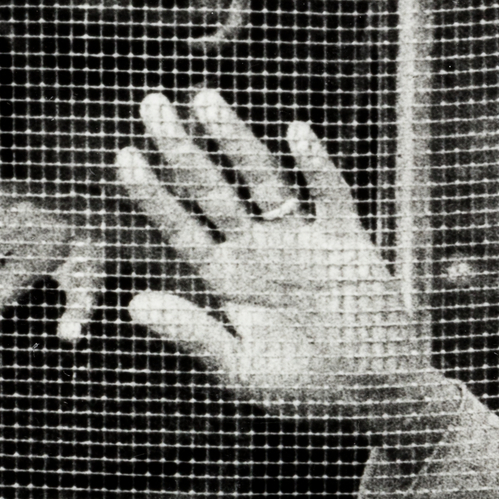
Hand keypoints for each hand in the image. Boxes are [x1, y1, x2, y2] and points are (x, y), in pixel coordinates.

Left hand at [116, 88, 456, 447]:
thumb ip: (192, 333)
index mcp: (226, 278)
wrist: (375, 397)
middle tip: (150, 103)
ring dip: (234, 140)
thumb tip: (132, 303)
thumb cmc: (305, 391)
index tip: (123, 156)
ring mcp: (300, 239)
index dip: (151, 193)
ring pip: (260, 178)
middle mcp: (257, 249)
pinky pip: (329, 193)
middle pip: (210, 189)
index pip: (178, 226)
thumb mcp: (241, 370)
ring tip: (204, 101)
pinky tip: (295, 134)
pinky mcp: (346, 240)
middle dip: (180, 147)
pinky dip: (315, 164)